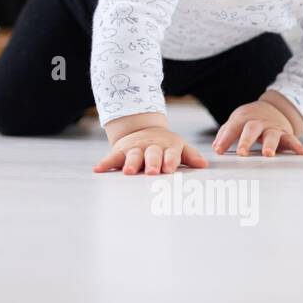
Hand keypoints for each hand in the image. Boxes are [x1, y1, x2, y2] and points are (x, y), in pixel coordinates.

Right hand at [94, 126, 208, 175]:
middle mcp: (150, 148)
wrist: (142, 130)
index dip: (170, 160)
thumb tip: (204, 165)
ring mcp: (134, 149)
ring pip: (132, 155)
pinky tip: (98, 169)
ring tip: (128, 171)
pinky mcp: (120, 151)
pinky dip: (105, 163)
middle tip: (152, 171)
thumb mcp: (178, 147)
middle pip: (151, 155)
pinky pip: (112, 157)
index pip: (170, 154)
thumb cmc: (165, 146)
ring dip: (130, 163)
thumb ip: (190, 156)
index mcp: (167, 148)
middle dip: (151, 163)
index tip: (169, 168)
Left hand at [212, 100, 302, 156]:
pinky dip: (297, 146)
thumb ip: (226, 133)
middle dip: (246, 141)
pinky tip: (302, 152)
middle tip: (242, 153)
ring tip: (268, 154)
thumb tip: (216, 147)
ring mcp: (273, 128)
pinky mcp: (285, 133)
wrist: (273, 109)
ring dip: (270, 145)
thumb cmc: (250, 119)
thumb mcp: (237, 121)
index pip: (232, 128)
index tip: (218, 150)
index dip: (225, 139)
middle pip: (251, 129)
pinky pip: (292, 139)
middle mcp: (259, 122)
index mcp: (243, 119)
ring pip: (272, 135)